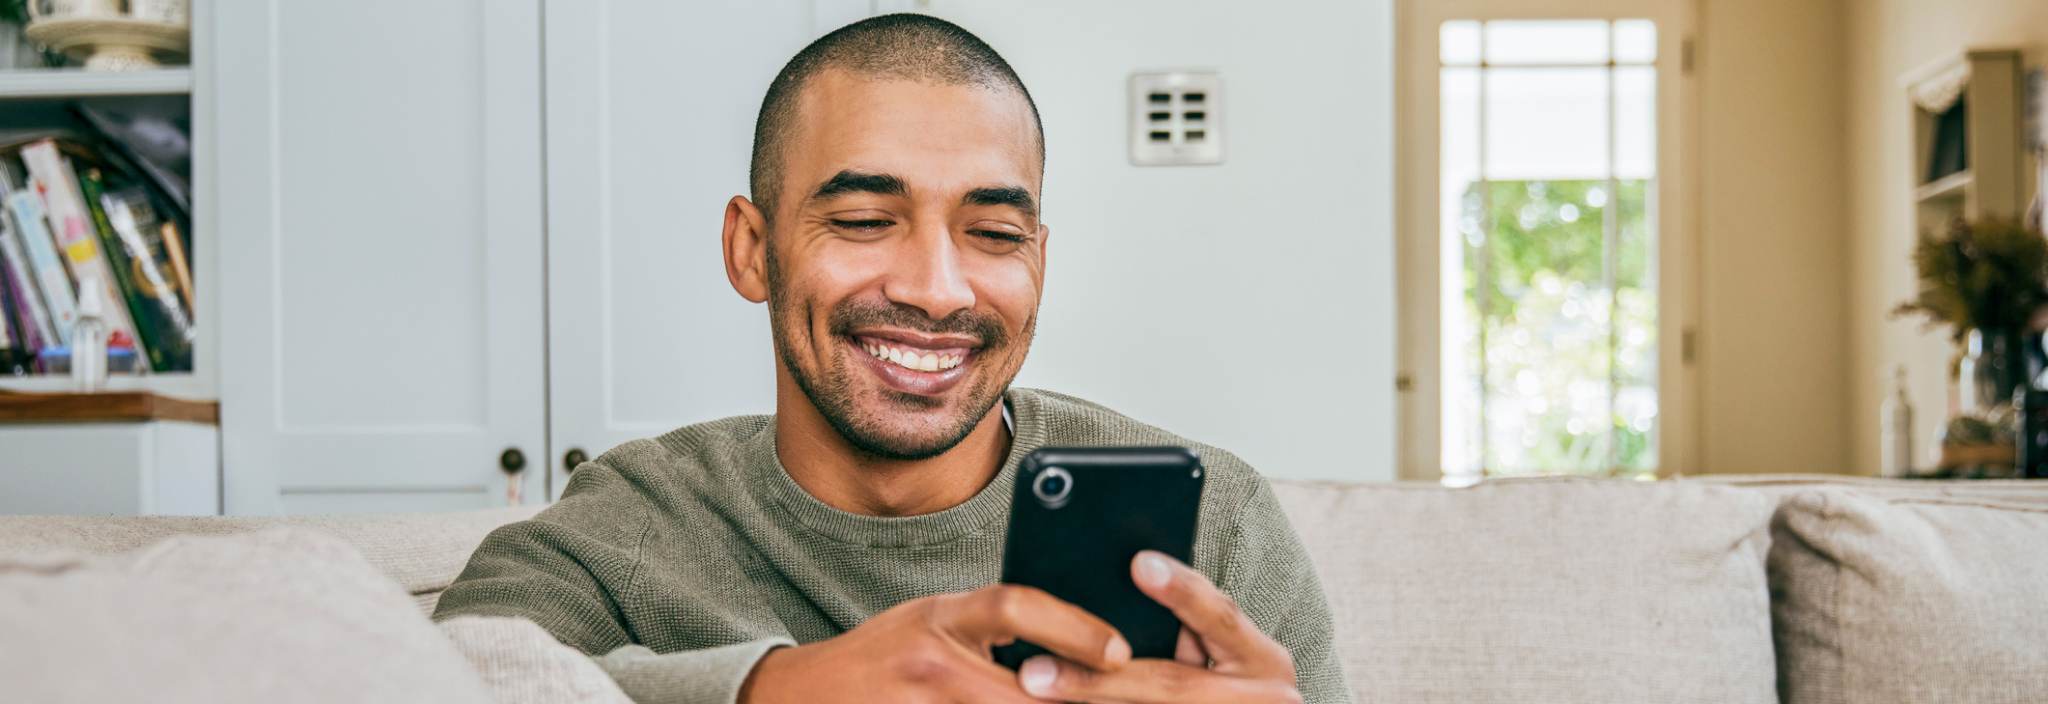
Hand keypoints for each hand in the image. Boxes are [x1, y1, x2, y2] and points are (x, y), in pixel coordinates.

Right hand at [739, 583, 1131, 702]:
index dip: (1074, 628)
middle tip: (1128, 697)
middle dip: (1078, 697)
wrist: (809, 697)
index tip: (1119, 651)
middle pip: (1024, 688)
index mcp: (940, 618)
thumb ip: (989, 624)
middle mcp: (932, 663)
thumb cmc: (882, 655)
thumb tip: (1067, 632)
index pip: (1014, 607)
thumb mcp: (933, 620)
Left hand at [1015, 551, 1301, 702]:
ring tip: (1037, 689)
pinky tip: (1058, 702)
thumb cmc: (1235, 684)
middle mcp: (1260, 697)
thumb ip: (1191, 625)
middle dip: (1096, 677)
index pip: (1220, 616)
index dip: (1181, 591)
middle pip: (1170, 683)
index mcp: (1264, 662)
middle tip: (1036, 671)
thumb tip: (1124, 580)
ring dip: (1089, 699)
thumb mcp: (1230, 652)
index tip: (1140, 564)